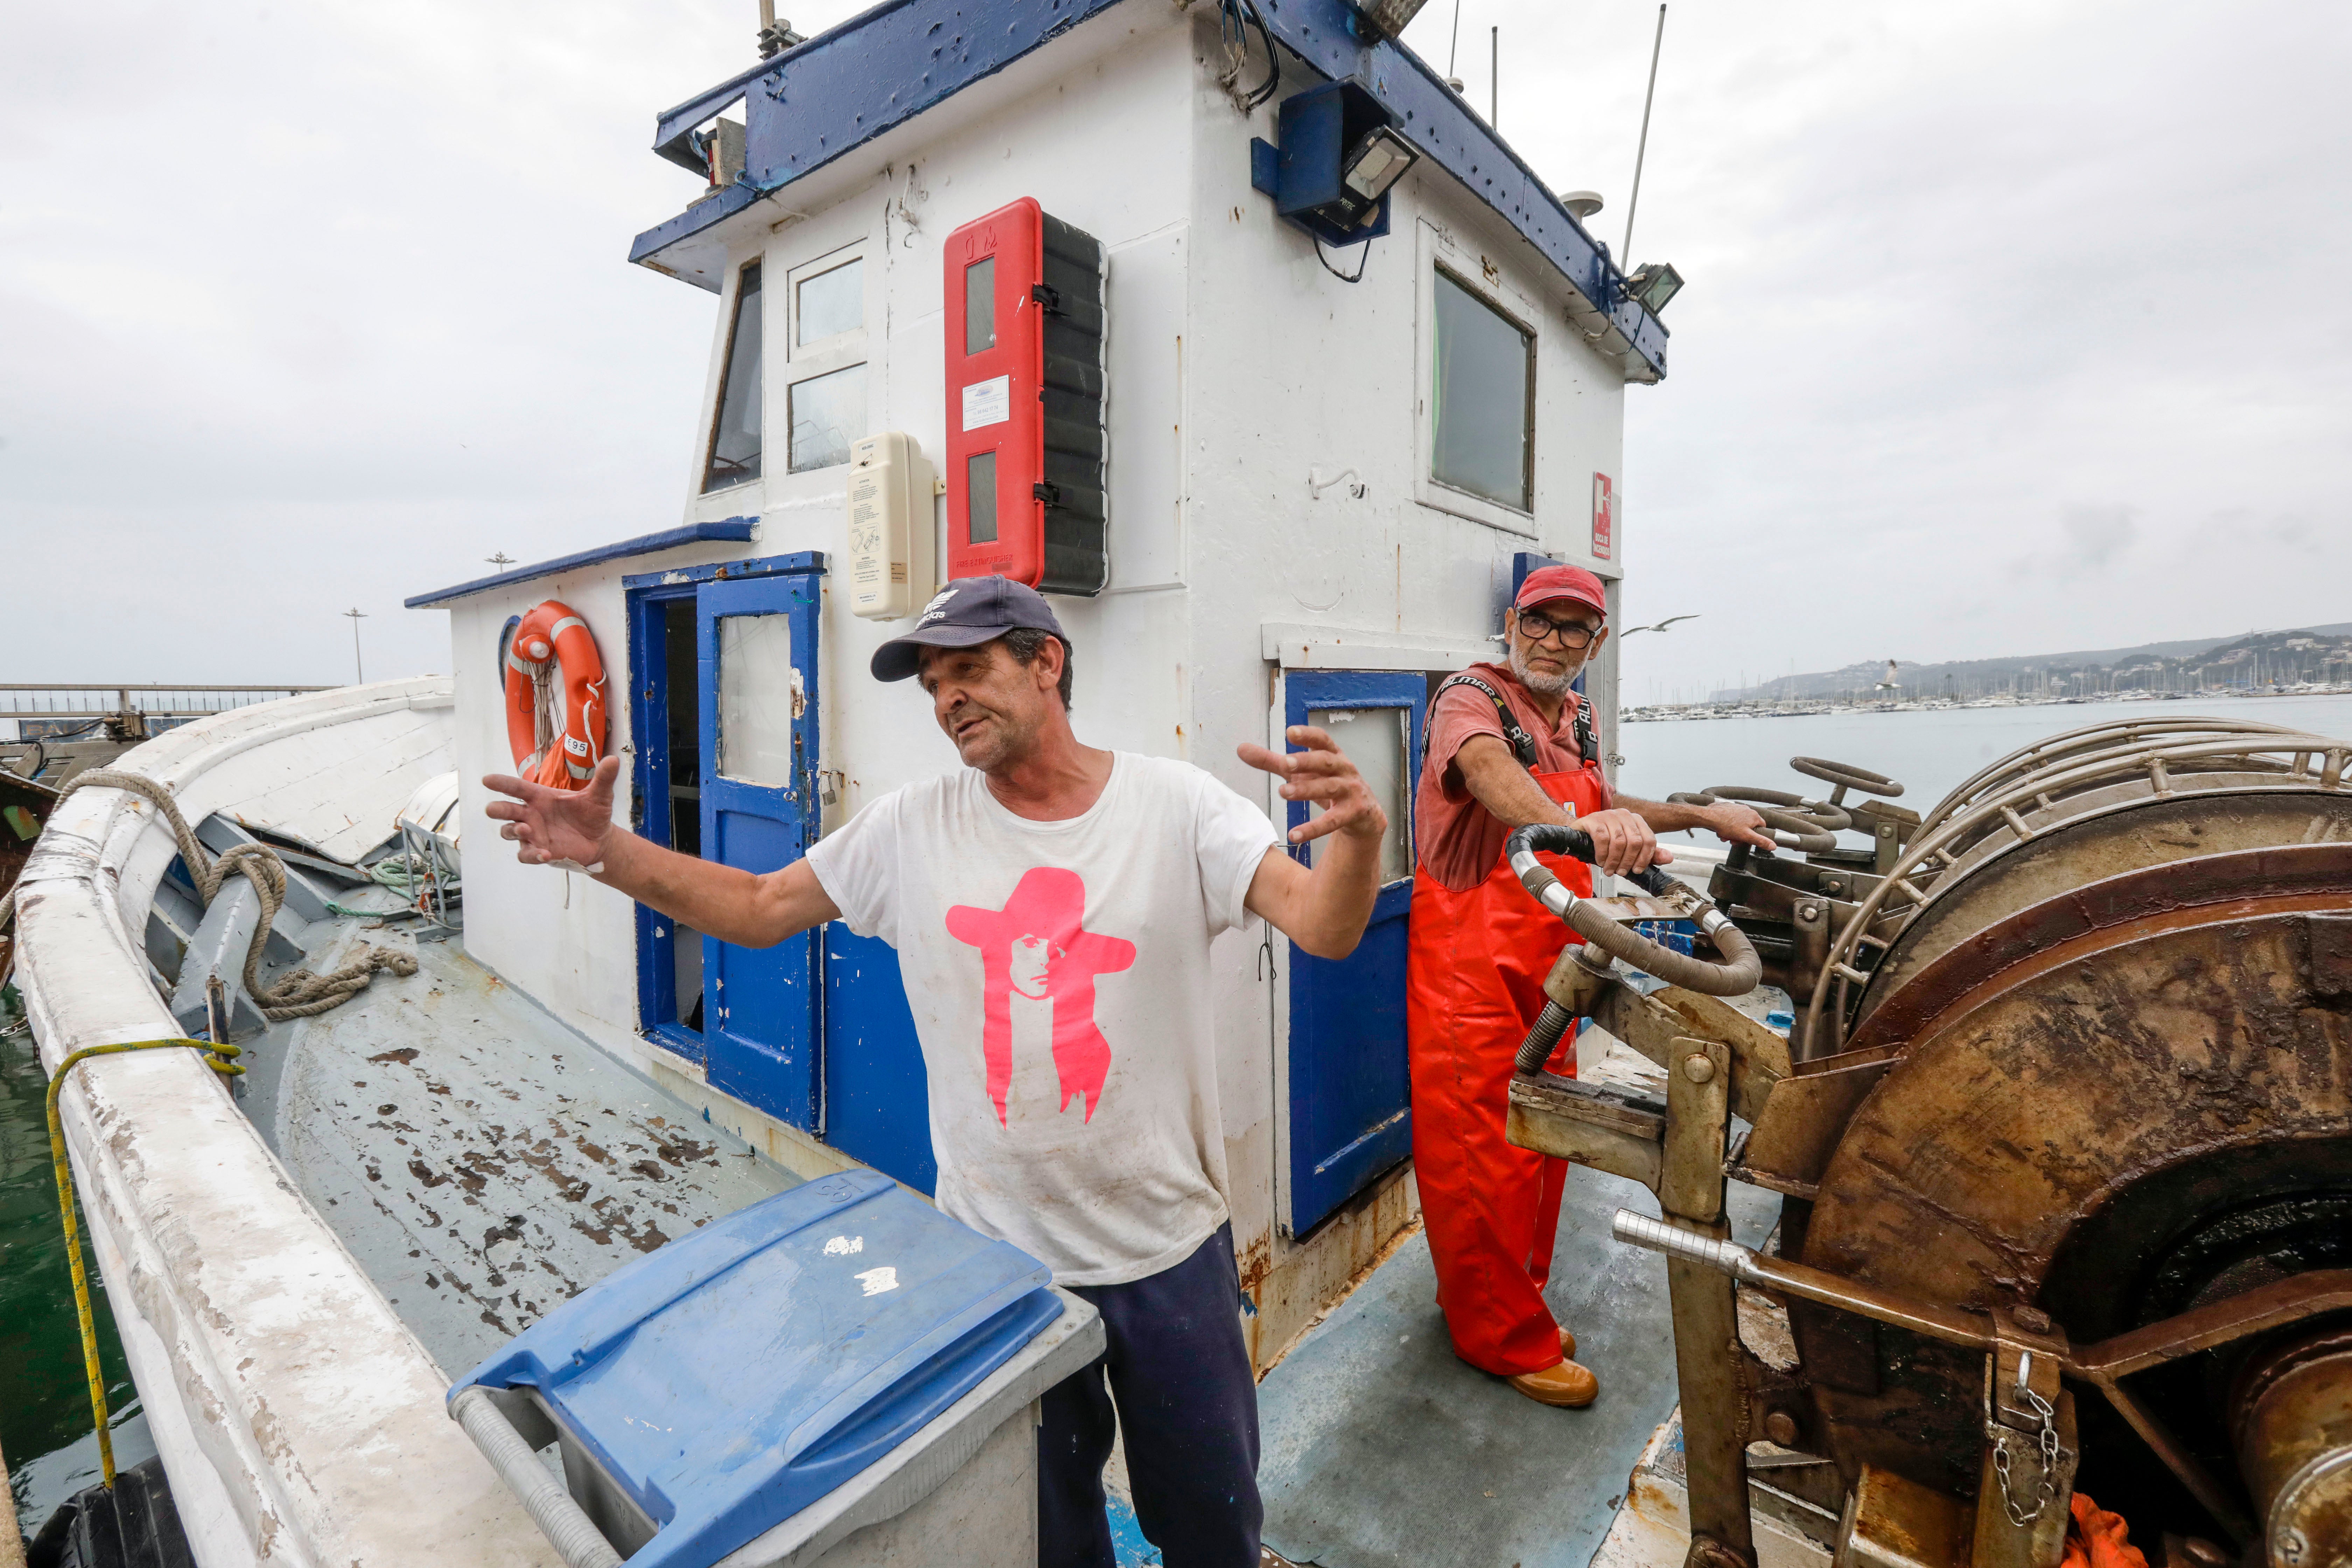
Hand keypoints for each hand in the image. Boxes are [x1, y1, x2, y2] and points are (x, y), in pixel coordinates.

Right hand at [484, 756, 620, 867]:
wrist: (600, 839)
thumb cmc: (593, 814)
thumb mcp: (600, 795)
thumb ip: (603, 778)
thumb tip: (613, 759)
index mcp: (540, 797)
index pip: (516, 788)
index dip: (501, 783)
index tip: (486, 780)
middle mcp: (531, 814)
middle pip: (504, 810)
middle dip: (497, 809)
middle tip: (494, 809)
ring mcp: (533, 834)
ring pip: (509, 832)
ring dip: (513, 830)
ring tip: (525, 829)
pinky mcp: (539, 851)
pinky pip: (526, 854)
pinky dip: (533, 854)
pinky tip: (545, 853)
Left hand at [1237, 726, 1387, 846]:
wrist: (1364, 814)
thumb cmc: (1327, 784)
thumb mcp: (1301, 773)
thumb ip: (1272, 761)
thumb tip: (1241, 748)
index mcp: (1332, 755)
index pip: (1322, 740)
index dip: (1308, 735)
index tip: (1291, 732)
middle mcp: (1344, 770)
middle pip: (1326, 762)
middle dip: (1307, 761)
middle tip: (1286, 763)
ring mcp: (1351, 791)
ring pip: (1329, 788)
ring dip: (1307, 790)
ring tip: (1283, 793)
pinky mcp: (1354, 813)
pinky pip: (1332, 821)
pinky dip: (1314, 828)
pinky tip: (1294, 835)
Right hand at [1579, 807, 1666, 876]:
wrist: (1580, 833)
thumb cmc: (1605, 841)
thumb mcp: (1629, 849)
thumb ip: (1648, 853)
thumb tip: (1669, 858)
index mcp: (1637, 820)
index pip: (1649, 839)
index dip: (1645, 858)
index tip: (1637, 870)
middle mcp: (1625, 815)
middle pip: (1635, 841)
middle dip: (1628, 861)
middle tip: (1621, 872)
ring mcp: (1609, 815)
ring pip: (1619, 841)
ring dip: (1614, 861)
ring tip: (1609, 869)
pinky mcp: (1594, 820)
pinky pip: (1602, 839)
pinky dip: (1602, 854)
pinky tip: (1600, 860)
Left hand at [1701, 802, 1776, 850]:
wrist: (1709, 816)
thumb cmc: (1726, 825)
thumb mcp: (1746, 836)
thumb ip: (1760, 841)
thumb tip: (1773, 845)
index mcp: (1754, 816)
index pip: (1761, 827)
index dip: (1755, 835)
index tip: (1748, 839)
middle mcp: (1746, 809)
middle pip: (1748, 827)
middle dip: (1740, 835)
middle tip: (1733, 840)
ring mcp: (1737, 808)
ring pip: (1738, 824)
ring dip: (1732, 832)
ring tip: (1725, 835)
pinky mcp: (1728, 807)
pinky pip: (1730, 819)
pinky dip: (1726, 825)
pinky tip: (1721, 829)